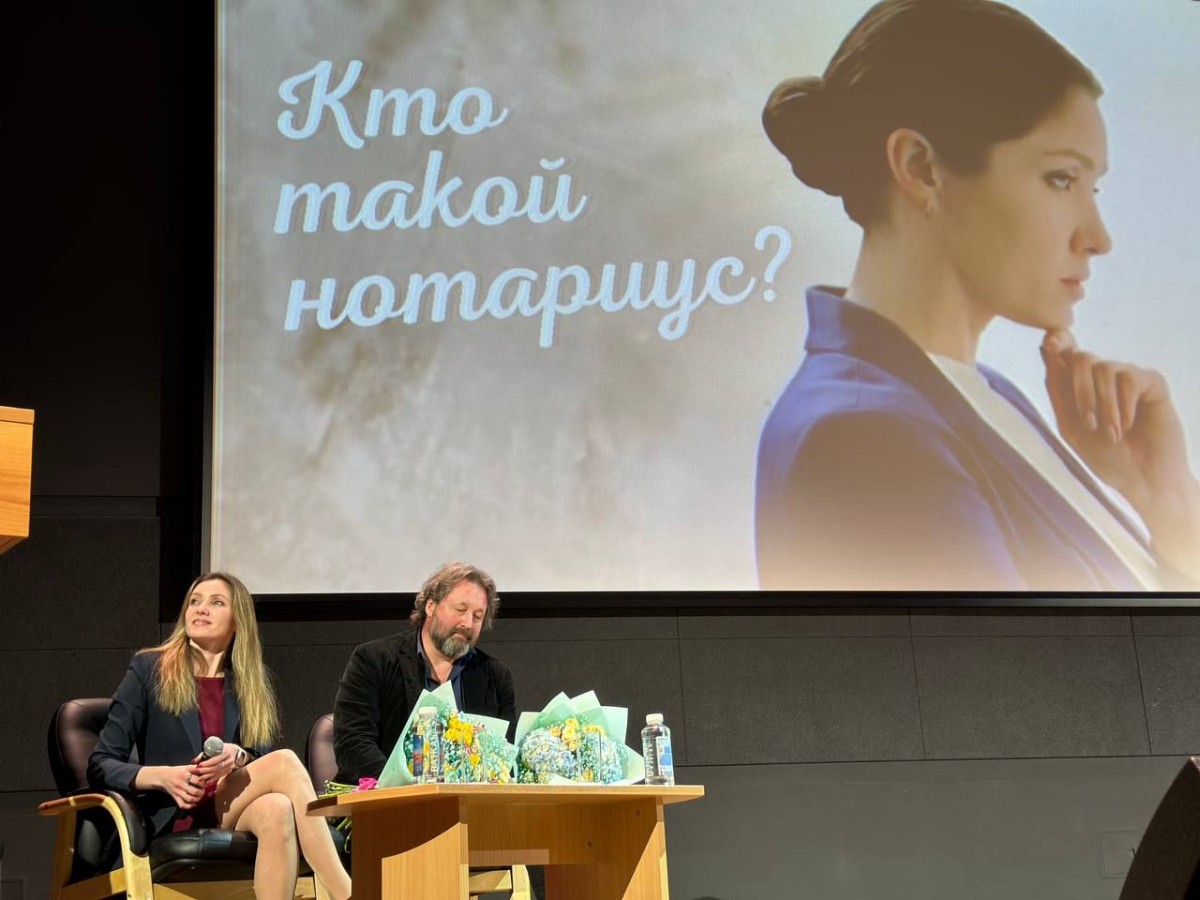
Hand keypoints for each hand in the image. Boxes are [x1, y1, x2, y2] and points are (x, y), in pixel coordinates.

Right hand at [160, 764, 207, 808]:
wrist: (163, 776)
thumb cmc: (177, 771)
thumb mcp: (186, 767)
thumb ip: (196, 768)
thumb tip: (206, 768)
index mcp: (185, 775)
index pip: (197, 781)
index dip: (203, 783)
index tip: (205, 783)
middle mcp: (181, 784)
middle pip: (194, 791)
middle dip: (201, 793)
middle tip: (204, 791)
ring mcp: (178, 791)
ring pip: (189, 799)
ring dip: (197, 800)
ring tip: (200, 797)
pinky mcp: (174, 797)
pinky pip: (182, 804)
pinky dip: (189, 806)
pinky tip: (193, 804)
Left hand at [192, 742, 244, 782]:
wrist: (235, 752)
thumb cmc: (223, 748)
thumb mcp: (216, 747)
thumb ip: (205, 753)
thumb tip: (195, 761)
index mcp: (226, 752)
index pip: (215, 760)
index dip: (207, 763)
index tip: (199, 765)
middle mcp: (229, 760)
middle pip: (215, 768)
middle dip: (205, 770)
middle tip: (197, 771)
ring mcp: (229, 767)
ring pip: (217, 773)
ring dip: (207, 776)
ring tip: (199, 778)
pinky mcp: (228, 771)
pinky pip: (219, 776)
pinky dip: (212, 779)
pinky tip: (206, 781)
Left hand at [1041, 330, 1199, 579]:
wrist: (1141, 479)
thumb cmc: (1105, 456)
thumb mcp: (1070, 424)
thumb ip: (1058, 389)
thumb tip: (1049, 349)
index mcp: (1080, 385)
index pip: (1066, 352)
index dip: (1058, 342)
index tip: (1050, 343)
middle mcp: (1104, 377)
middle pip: (1082, 357)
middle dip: (1079, 391)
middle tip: (1089, 424)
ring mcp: (1128, 378)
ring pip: (1104, 368)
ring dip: (1103, 406)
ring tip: (1112, 433)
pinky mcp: (1153, 383)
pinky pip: (1129, 378)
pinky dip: (1123, 404)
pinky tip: (1129, 424)